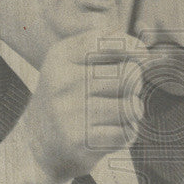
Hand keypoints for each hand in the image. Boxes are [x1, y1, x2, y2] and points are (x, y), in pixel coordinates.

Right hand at [15, 29, 144, 183]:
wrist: (40, 142)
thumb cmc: (70, 96)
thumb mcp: (74, 62)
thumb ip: (106, 45)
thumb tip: (142, 49)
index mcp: (61, 56)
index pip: (107, 42)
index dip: (132, 47)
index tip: (143, 56)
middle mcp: (63, 82)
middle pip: (127, 75)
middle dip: (135, 83)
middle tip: (125, 92)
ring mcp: (69, 112)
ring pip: (131, 106)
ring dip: (132, 111)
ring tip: (117, 113)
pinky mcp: (80, 141)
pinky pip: (125, 132)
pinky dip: (126, 133)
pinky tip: (111, 132)